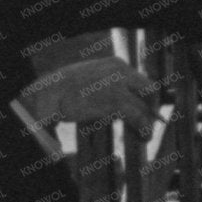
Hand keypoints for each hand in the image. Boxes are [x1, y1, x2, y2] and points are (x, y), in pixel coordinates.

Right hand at [16, 57, 156, 134]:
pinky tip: (143, 137)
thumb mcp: (93, 79)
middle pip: (149, 90)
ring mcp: (119, 84)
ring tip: (145, 135)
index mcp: (116, 64)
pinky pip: (139, 116)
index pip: (141, 81)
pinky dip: (144, 128)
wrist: (49, 93)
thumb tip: (126, 102)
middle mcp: (121, 70)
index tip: (146, 111)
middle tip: (149, 124)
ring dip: (148, 122)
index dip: (146, 98)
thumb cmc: (67, 90)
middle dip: (151, 107)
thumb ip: (109, 85)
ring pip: (145, 105)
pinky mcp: (116, 100)